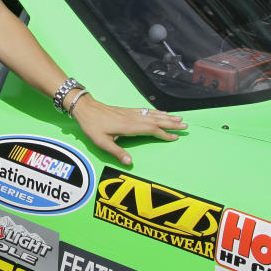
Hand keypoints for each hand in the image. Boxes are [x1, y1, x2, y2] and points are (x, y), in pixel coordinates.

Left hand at [70, 94, 186, 165]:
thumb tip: (130, 163)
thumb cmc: (92, 126)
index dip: (164, 134)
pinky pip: (146, 111)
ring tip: (179, 118)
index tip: (175, 137)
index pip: (151, 130)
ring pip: (152, 115)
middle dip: (171, 123)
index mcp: (128, 127)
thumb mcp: (102, 142)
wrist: (86, 108)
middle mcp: (132, 118)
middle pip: (156, 120)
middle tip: (185, 125)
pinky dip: (156, 112)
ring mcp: (130, 113)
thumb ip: (116, 152)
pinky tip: (161, 113)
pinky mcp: (127, 111)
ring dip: (166, 117)